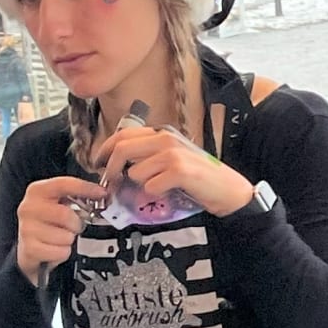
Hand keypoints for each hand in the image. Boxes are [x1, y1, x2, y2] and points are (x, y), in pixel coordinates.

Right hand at [16, 176, 107, 284]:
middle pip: (66, 215)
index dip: (85, 188)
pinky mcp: (30, 249)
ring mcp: (27, 229)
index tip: (101, 193)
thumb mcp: (58, 203)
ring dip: (69, 239)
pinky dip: (63, 252)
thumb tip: (101, 194)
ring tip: (60, 236)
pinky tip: (55, 248)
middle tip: (72, 226)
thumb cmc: (48, 222)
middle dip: (75, 223)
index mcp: (37, 191)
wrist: (29, 247)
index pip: (64, 184)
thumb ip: (75, 196)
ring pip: (66, 236)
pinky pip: (61, 252)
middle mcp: (29, 207)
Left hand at [95, 127, 254, 219]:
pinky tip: (168, 193)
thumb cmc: (199, 179)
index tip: (98, 163)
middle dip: (111, 169)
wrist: (229, 190)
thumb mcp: (171, 161)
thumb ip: (148, 158)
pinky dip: (155, 193)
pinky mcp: (179, 171)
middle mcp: (166, 139)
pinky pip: (150, 185)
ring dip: (140, 185)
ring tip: (156, 189)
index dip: (105, 149)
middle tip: (112, 183)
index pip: (123, 134)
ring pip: (135, 171)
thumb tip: (118, 165)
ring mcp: (173, 154)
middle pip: (122, 149)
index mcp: (163, 134)